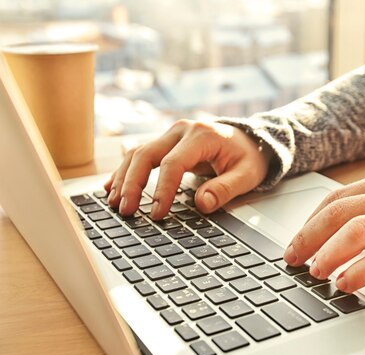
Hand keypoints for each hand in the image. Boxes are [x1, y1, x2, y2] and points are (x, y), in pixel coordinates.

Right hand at [104, 120, 270, 218]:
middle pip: (146, 154)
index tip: (157, 213)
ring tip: (115, 203)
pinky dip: (126, 171)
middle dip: (132, 183)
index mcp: (202, 136)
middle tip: (126, 210)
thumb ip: (226, 189)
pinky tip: (112, 187)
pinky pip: (140, 155)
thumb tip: (203, 203)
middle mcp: (182, 131)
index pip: (173, 163)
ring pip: (138, 153)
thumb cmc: (249, 157)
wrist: (252, 140)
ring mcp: (172, 135)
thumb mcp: (247, 175)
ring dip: (123, 178)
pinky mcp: (166, 143)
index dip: (162, 190)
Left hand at [283, 166, 364, 291]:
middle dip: (308, 238)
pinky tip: (345, 283)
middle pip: (340, 213)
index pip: (337, 199)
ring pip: (357, 232)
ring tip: (315, 272)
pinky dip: (359, 272)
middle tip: (293, 259)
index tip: (295, 243)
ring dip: (328, 254)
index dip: (310, 223)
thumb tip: (330, 233)